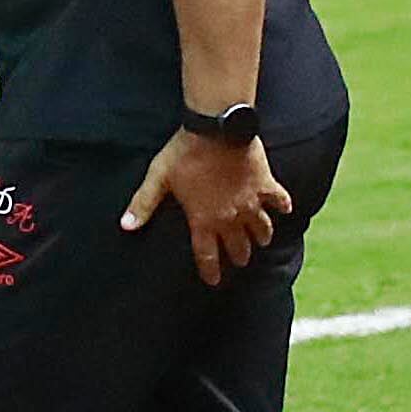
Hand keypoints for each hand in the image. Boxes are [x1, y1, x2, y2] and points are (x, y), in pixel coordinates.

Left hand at [123, 130, 294, 282]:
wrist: (217, 129)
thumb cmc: (183, 154)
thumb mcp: (158, 179)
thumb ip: (143, 204)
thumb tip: (125, 226)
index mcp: (204, 219)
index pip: (207, 254)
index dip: (210, 270)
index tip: (213, 282)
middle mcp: (231, 217)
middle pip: (238, 246)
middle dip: (239, 256)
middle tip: (241, 261)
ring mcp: (251, 202)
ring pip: (262, 229)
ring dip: (262, 237)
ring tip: (262, 241)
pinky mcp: (266, 184)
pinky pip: (280, 201)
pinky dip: (283, 207)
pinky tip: (285, 210)